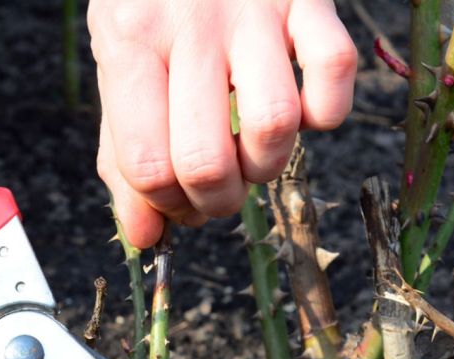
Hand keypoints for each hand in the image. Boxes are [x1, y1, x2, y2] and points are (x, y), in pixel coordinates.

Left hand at [88, 0, 356, 247]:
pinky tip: (302, 108)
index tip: (177, 202)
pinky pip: (335, 72)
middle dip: (217, 202)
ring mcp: (253, 9)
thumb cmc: (155, 0)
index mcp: (130, 44)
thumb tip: (143, 240)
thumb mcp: (119, 64)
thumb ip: (122, 152)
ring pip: (275, 128)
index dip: (167, 207)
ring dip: (269, 166)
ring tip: (254, 151)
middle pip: (207, 161)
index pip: (146, 165)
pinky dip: (326, 112)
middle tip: (218, 190)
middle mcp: (190, 25)